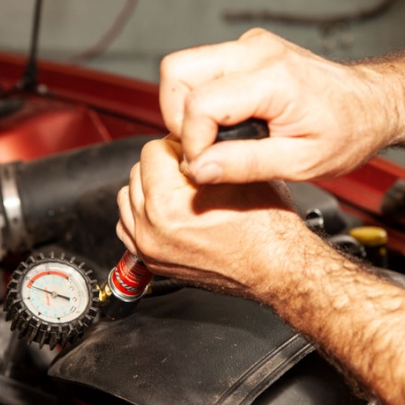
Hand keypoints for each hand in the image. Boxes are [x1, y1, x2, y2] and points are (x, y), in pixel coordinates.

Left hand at [116, 139, 323, 300]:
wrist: (275, 267)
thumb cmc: (265, 227)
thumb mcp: (236, 172)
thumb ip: (201, 151)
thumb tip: (184, 137)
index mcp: (167, 204)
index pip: (152, 150)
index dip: (179, 146)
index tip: (196, 154)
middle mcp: (152, 229)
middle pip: (138, 172)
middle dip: (163, 167)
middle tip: (193, 172)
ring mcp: (149, 247)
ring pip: (130, 197)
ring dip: (151, 189)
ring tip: (181, 192)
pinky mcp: (152, 260)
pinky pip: (129, 225)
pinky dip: (144, 214)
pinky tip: (170, 212)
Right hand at [159, 28, 397, 183]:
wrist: (373, 105)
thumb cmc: (348, 131)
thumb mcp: (300, 162)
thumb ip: (245, 165)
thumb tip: (199, 168)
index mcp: (273, 78)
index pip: (199, 104)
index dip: (193, 142)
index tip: (207, 166)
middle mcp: (256, 52)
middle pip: (176, 71)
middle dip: (177, 117)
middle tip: (202, 148)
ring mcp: (250, 46)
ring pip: (183, 68)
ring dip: (186, 108)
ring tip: (214, 139)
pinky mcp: (247, 51)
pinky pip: (202, 70)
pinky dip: (201, 99)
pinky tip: (226, 124)